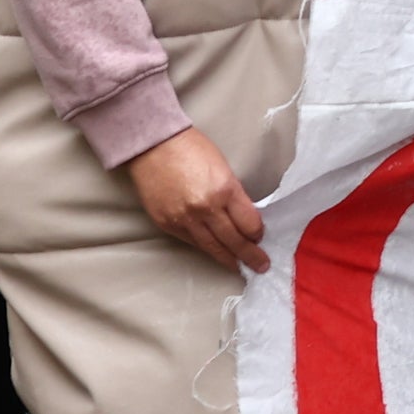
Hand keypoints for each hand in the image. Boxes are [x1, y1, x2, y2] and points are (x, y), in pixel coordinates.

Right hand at [125, 126, 267, 274]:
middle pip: (234, 241)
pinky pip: (191, 242)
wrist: (153, 146)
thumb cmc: (190, 148)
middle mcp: (206, 209)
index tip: (260, 237)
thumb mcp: (223, 168)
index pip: (249, 224)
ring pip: (212, 247)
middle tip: (261, 265)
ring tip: (239, 266)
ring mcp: (184, 219)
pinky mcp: (167, 224)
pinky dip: (205, 248)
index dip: (257, 233)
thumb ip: (233, 194)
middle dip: (250, 256)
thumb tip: (242, 216)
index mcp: (225, 190)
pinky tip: (213, 252)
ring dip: (228, 259)